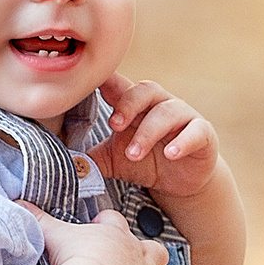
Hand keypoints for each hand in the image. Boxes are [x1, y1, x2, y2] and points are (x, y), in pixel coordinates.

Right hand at [20, 204, 175, 264]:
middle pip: (156, 250)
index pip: (116, 221)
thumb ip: (38, 219)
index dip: (108, 222)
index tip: (98, 225)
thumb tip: (17, 202)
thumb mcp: (52, 235)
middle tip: (132, 263)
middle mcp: (139, 258)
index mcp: (116, 235)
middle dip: (149, 255)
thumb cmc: (75, 260)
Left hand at [97, 73, 218, 198]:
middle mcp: (159, 104)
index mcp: (134, 105)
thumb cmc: (144, 162)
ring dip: (148, 132)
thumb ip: (90, 158)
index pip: (118, 86)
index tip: (88, 84)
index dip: (105, 82)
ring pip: (167, 113)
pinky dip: (184, 141)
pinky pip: (196, 131)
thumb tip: (59, 161)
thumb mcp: (113, 161)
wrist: (181, 183)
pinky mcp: (204, 134)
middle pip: (144, 90)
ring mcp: (183, 117)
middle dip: (128, 105)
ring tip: (134, 153)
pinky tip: (171, 154)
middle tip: (114, 125)